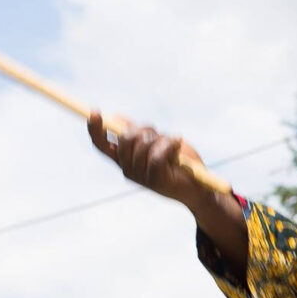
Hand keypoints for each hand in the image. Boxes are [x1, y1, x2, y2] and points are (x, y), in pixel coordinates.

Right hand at [87, 111, 207, 206]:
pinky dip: (170, 145)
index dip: (95, 129)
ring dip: (163, 139)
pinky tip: (178, 145)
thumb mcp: (158, 142)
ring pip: (143, 145)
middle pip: (125, 138)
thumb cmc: (180, 162)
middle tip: (160, 134)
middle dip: (144, 129)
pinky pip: (157, 156)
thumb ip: (138, 133)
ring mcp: (140, 177)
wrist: (201, 186)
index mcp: (125, 160)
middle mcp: (128, 170)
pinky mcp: (155, 180)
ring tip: (175, 144)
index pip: (101, 145)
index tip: (95, 111)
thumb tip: (116, 117)